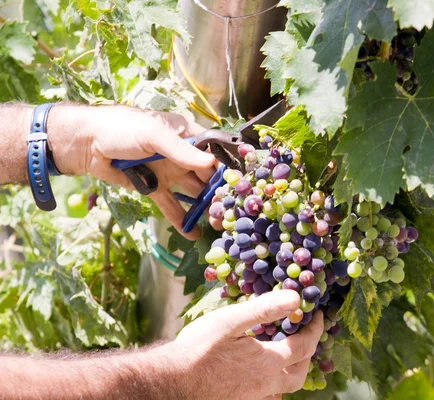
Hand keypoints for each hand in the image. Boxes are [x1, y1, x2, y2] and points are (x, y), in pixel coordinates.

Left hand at [48, 105, 215, 238]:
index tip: (239, 185)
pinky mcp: (155, 188)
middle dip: (218, 192)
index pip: (213, 151)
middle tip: (229, 210)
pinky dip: (181, 219)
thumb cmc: (121, 129)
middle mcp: (182, 154)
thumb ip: (182, 150)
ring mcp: (170, 172)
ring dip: (204, 207)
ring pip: (193, 192)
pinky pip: (171, 205)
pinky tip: (192, 233)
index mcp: (186, 134)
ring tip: (216, 224)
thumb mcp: (154, 135)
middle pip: (207, 175)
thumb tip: (211, 163)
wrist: (86, 144)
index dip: (226, 167)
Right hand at [168, 290, 323, 399]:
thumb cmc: (197, 349)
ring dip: (291, 371)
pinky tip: (260, 373)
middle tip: (305, 335)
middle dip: (308, 354)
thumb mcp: (230, 320)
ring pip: (283, 389)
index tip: (316, 314)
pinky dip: (272, 384)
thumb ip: (264, 309)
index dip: (314, 328)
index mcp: (268, 363)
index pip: (304, 346)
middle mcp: (265, 385)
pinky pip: (266, 396)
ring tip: (285, 353)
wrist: (170, 383)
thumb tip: (295, 298)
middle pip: (299, 374)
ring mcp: (252, 397)